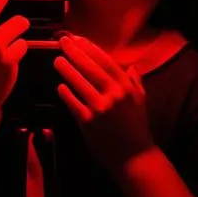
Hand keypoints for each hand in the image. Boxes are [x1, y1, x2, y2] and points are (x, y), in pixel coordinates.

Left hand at [55, 33, 153, 172]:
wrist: (134, 157)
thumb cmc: (137, 127)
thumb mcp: (141, 101)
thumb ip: (135, 82)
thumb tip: (131, 66)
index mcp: (125, 86)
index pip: (105, 61)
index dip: (90, 48)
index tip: (78, 39)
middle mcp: (113, 94)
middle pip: (90, 68)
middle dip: (75, 53)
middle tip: (62, 42)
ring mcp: (100, 108)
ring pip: (80, 83)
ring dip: (67, 70)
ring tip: (57, 60)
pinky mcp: (88, 123)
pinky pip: (74, 104)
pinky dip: (66, 94)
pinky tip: (60, 86)